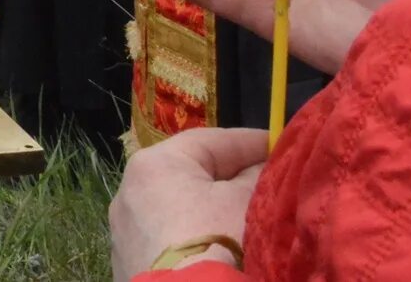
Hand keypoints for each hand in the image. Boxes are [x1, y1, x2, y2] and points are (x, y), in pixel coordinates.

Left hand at [107, 126, 262, 281]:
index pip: (211, 141)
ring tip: (253, 223)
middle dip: (233, 180)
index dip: (252, 143)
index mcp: (154, 164)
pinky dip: (199, 244)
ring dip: (215, 215)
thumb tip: (263, 168)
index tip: (284, 147)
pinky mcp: (130, 269)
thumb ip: (257, 177)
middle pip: (193, 177)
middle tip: (273, 186)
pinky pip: (172, 245)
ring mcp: (126, 234)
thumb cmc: (218, 245)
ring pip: (181, 213)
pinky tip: (223, 256)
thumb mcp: (248, 203)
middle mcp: (129, 193)